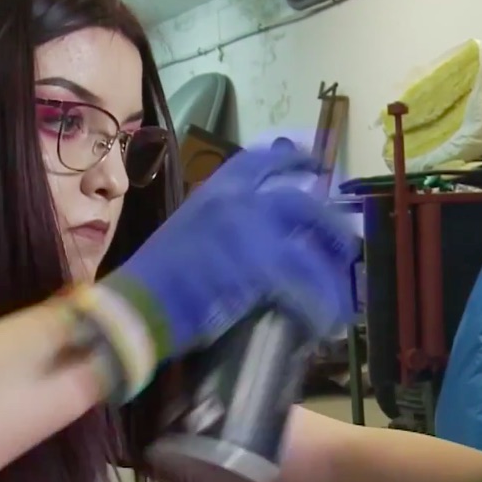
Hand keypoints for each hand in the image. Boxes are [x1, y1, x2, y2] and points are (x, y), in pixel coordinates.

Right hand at [67, 146, 358, 399]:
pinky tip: (323, 322)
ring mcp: (250, 233)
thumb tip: (253, 241)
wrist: (134, 308)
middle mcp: (236, 203)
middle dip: (330, 226)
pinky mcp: (259, 269)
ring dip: (331, 275)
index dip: (294, 159)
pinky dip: (318, 306)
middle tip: (347, 244)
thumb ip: (220, 226)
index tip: (315, 164)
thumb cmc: (152, 281)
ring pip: (311, 249)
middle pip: (302, 204)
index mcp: (215, 191)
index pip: (261, 160)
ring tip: (344, 298)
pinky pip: (304, 286)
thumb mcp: (186, 233)